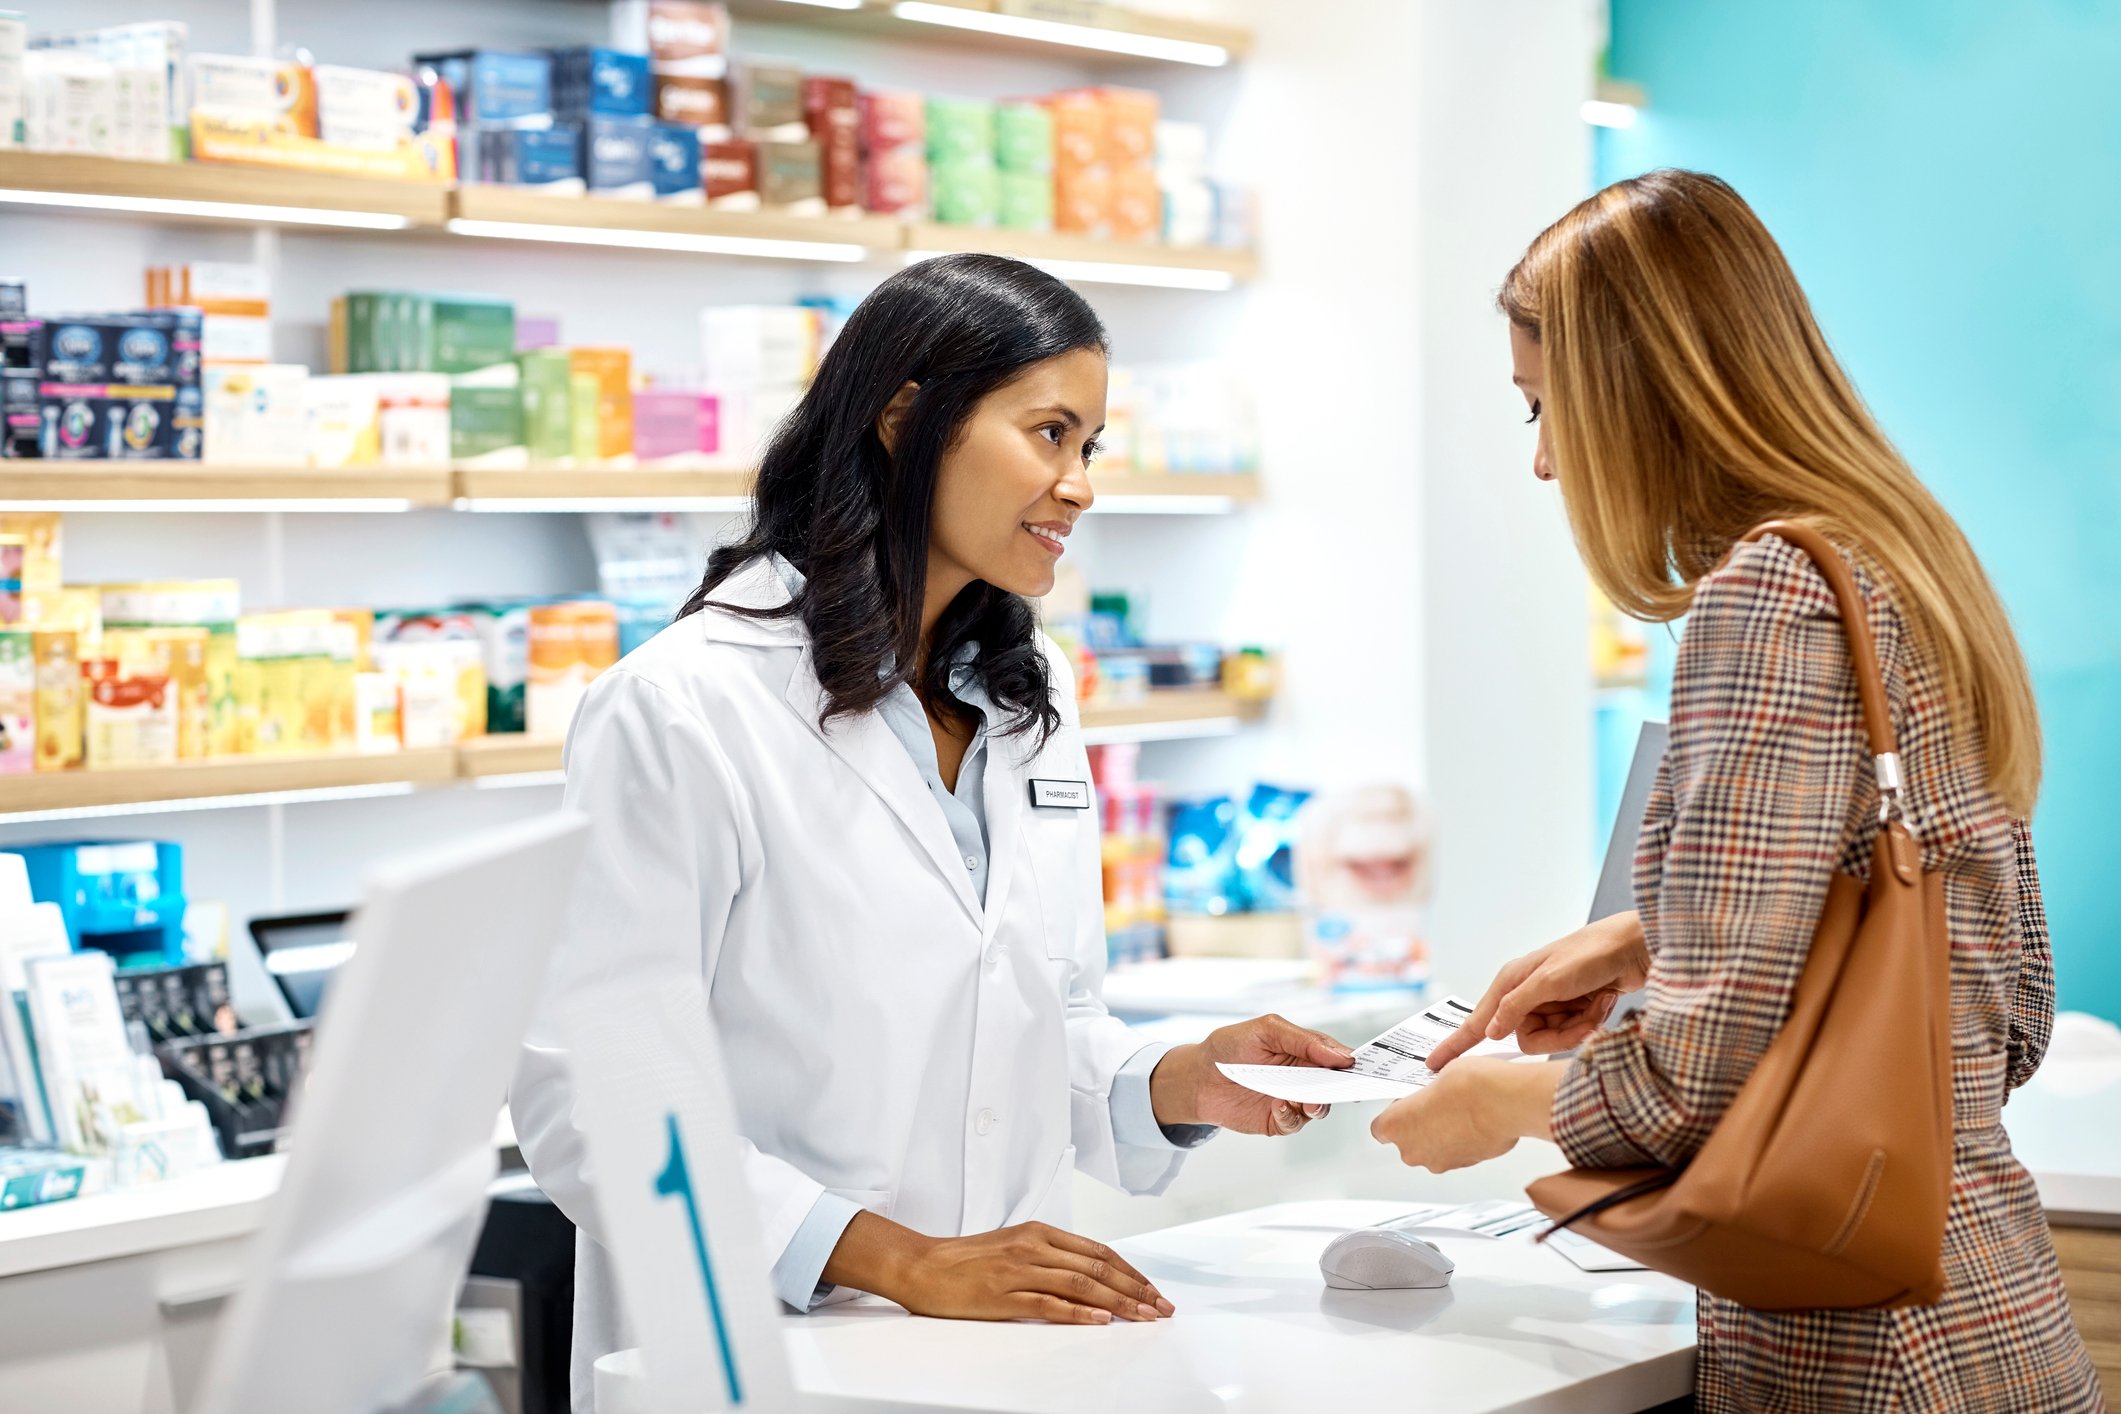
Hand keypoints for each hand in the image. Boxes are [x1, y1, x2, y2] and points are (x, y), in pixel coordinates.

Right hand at [825, 1211, 1174, 1323]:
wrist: (921, 1265)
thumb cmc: (965, 1260)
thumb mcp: (1013, 1245)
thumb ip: (1049, 1256)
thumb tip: (1090, 1276)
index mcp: (1038, 1232)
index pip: (1097, 1251)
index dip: (1130, 1271)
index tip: (1152, 1289)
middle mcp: (1033, 1246)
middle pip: (1097, 1267)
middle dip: (1135, 1289)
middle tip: (1160, 1307)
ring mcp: (1019, 1270)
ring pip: (1081, 1284)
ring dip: (1118, 1302)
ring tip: (1143, 1317)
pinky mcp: (1003, 1295)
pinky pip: (1049, 1304)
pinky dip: (1079, 1313)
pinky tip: (1100, 1321)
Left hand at [1150, 1014, 1354, 1135]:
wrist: (1198, 1077)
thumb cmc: (1230, 1047)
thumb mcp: (1267, 1030)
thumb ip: (1303, 1040)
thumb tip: (1340, 1054)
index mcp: (1306, 1051)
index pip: (1338, 1056)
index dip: (1351, 1061)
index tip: (1360, 1066)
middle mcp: (1304, 1077)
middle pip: (1335, 1085)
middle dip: (1340, 1087)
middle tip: (1337, 1087)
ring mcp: (1293, 1099)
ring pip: (1320, 1107)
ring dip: (1316, 1104)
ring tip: (1304, 1099)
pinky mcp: (1280, 1119)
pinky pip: (1294, 1122)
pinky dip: (1290, 1115)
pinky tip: (1278, 1106)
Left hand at [1369, 1057, 1554, 1171]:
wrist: (1506, 1102)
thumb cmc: (1469, 1086)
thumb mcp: (1438, 1074)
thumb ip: (1427, 1092)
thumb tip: (1434, 1093)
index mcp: (1396, 1127)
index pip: (1381, 1127)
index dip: (1395, 1113)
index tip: (1407, 1102)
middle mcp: (1414, 1151)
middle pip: (1408, 1139)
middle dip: (1419, 1124)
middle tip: (1435, 1102)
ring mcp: (1440, 1162)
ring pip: (1433, 1148)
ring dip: (1441, 1133)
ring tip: (1459, 1109)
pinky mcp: (1465, 1165)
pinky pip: (1456, 1151)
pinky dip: (1462, 1139)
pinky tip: (1474, 1120)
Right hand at [1425, 911, 1649, 1070]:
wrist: (1634, 949)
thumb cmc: (1590, 955)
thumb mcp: (1548, 980)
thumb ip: (1516, 1008)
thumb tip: (1489, 1033)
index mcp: (1511, 981)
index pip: (1478, 1020)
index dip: (1456, 1044)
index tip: (1433, 1065)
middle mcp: (1526, 993)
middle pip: (1524, 1038)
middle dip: (1556, 1033)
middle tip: (1579, 1016)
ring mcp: (1550, 1003)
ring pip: (1551, 1039)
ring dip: (1577, 1027)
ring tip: (1595, 1005)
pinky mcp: (1572, 1009)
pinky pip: (1570, 1033)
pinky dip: (1589, 1021)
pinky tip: (1601, 1002)